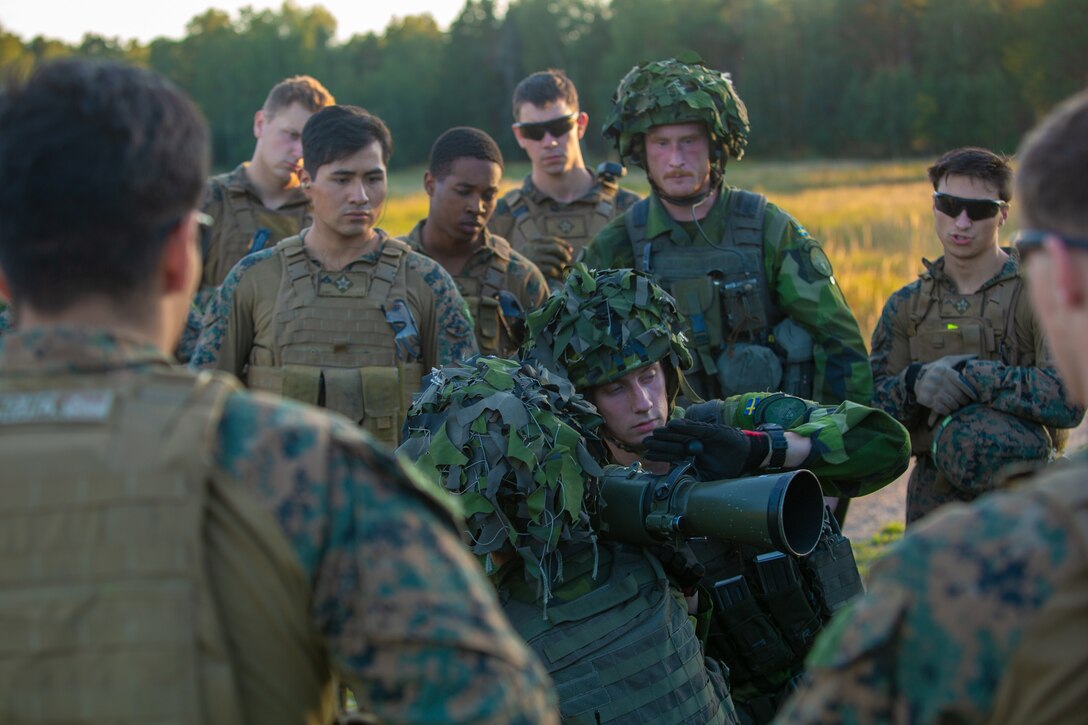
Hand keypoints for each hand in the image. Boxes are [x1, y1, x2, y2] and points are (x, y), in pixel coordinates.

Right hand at [524, 236, 573, 279]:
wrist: (509, 272)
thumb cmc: (521, 263)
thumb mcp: (529, 251)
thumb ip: (542, 249)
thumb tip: (564, 251)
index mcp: (533, 242)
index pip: (552, 240)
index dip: (564, 244)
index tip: (570, 249)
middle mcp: (534, 248)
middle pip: (556, 249)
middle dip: (564, 255)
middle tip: (568, 260)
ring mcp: (535, 258)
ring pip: (555, 260)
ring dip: (561, 266)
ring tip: (562, 270)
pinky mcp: (536, 268)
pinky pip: (552, 270)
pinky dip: (557, 274)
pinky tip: (557, 276)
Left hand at [642, 418, 768, 478]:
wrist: (745, 456)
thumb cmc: (726, 467)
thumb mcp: (708, 477)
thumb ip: (695, 479)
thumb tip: (679, 488)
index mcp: (691, 455)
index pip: (673, 454)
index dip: (661, 454)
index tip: (648, 454)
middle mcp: (694, 444)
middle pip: (674, 443)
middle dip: (660, 442)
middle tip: (646, 442)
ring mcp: (701, 436)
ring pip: (682, 434)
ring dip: (668, 433)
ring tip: (656, 432)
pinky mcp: (711, 431)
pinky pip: (697, 428)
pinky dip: (686, 427)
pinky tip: (674, 425)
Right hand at [914, 354, 977, 423]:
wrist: (917, 377)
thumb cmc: (938, 369)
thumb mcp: (947, 361)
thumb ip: (962, 359)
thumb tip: (977, 357)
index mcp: (943, 370)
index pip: (961, 382)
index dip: (970, 391)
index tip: (975, 396)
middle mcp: (936, 379)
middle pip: (957, 395)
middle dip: (963, 400)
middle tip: (965, 401)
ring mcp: (929, 389)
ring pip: (950, 403)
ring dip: (955, 406)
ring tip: (956, 405)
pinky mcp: (924, 398)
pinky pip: (940, 408)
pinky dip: (946, 410)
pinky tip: (947, 408)